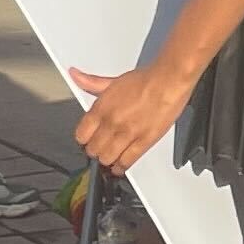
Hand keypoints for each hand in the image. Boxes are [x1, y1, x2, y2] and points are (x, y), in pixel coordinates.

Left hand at [68, 58, 198, 173]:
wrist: (168, 82)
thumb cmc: (144, 81)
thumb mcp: (113, 81)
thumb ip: (92, 82)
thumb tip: (75, 76)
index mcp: (101, 108)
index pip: (81, 134)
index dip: (83, 139)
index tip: (87, 139)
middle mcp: (111, 123)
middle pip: (93, 149)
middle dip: (94, 150)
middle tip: (99, 148)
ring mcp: (127, 134)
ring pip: (107, 158)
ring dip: (106, 159)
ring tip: (109, 156)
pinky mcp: (144, 142)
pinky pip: (127, 161)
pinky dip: (121, 167)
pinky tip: (119, 167)